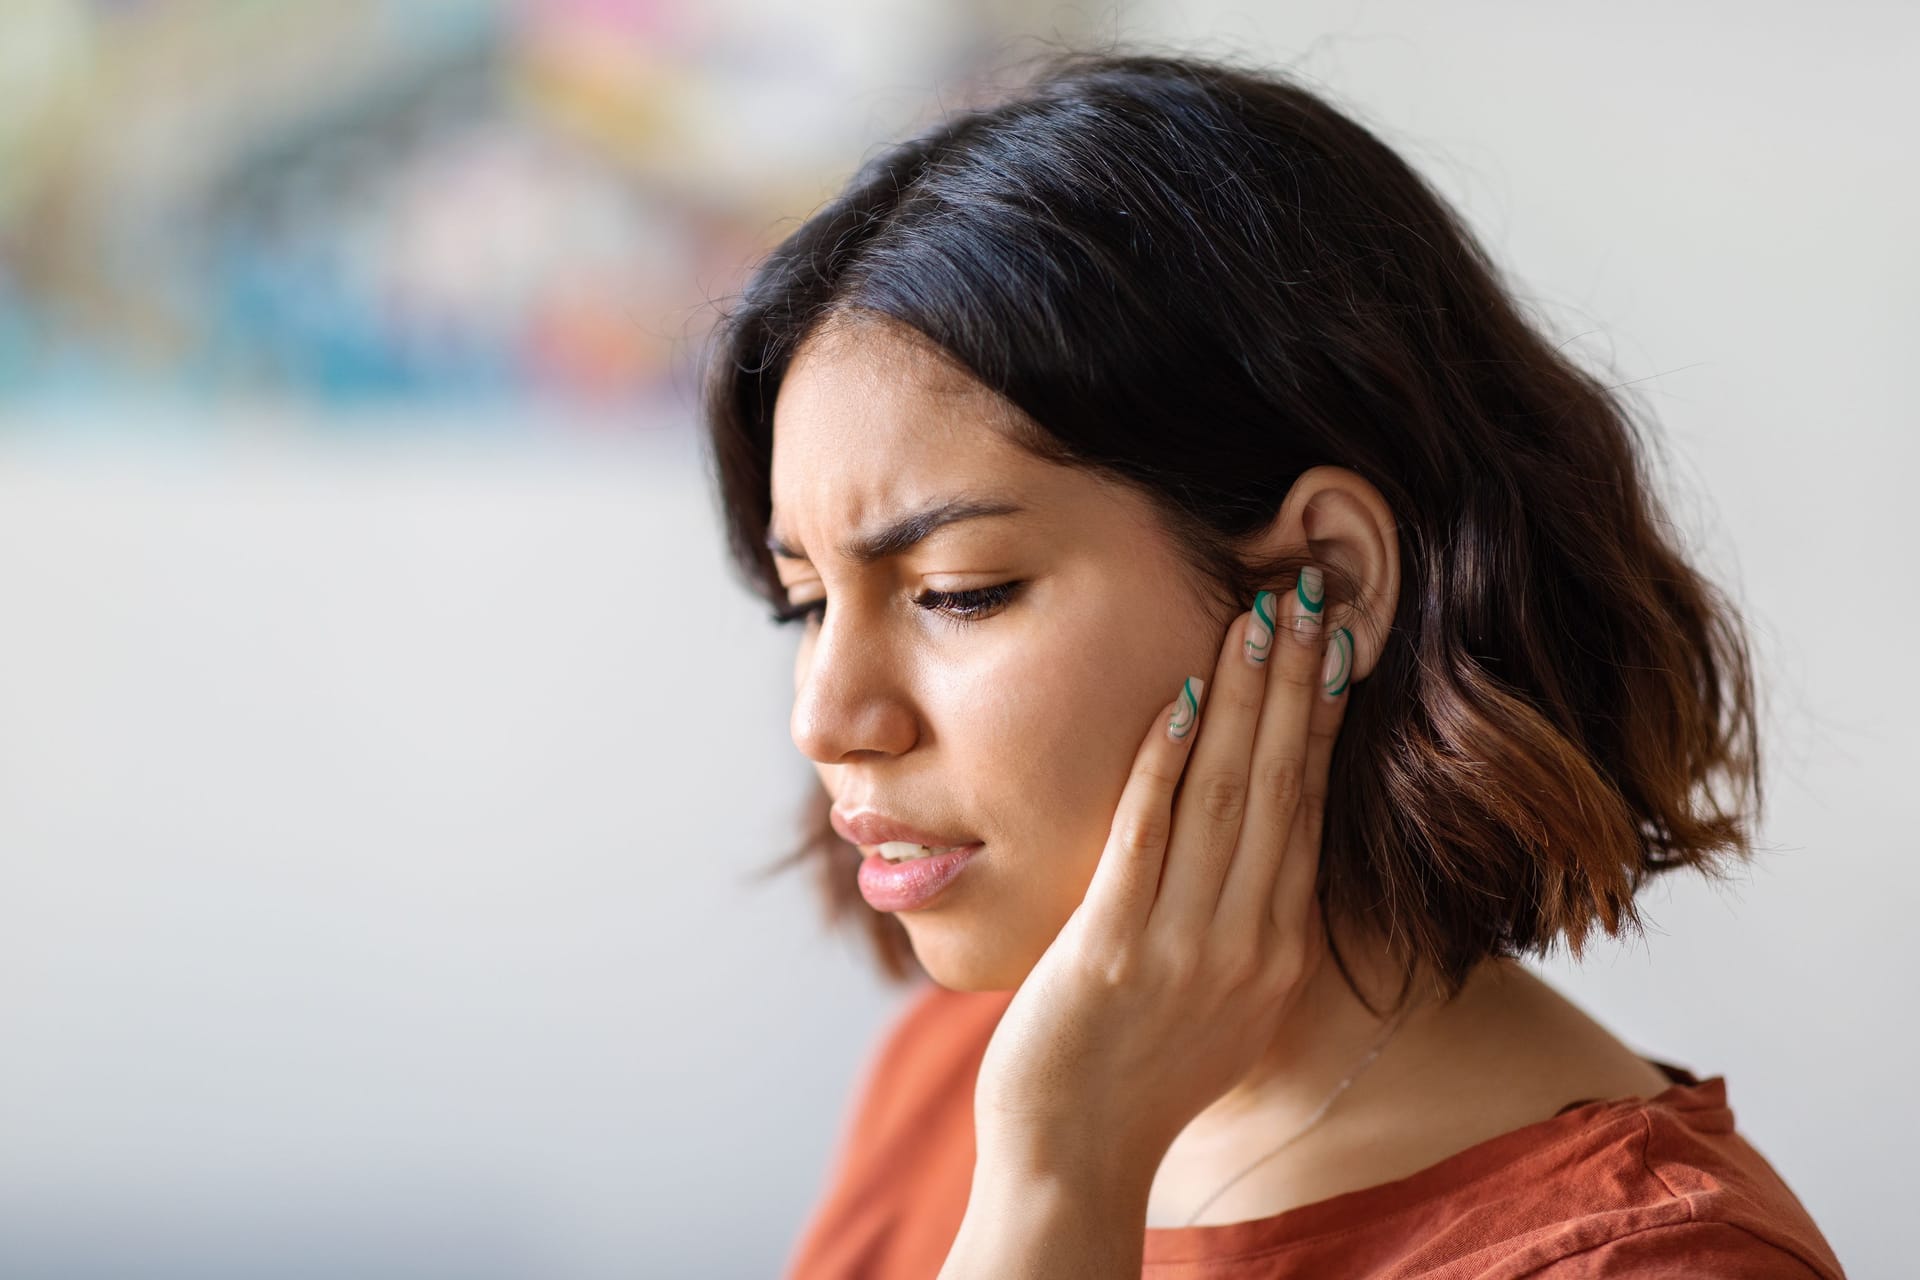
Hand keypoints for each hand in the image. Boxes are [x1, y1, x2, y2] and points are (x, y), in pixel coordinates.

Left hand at [971, 567, 1351, 1185]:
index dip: (1321, 720)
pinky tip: (1178, 698)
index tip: (1331, 644)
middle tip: (1308, 595)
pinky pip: (1148, 837)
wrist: (1074, 1158)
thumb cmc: (1135, 1075)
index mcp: (1278, 950)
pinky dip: (1166, 764)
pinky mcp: (1116, 949)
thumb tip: (1255, 850)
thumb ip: (1242, 924)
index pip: (1311, 809)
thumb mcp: (1220, 1001)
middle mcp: (1250, 943)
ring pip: (1228, 797)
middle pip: (1284, 786)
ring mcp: (1186, 947)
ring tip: (1257, 618)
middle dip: (1296, 684)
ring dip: (1243, 699)